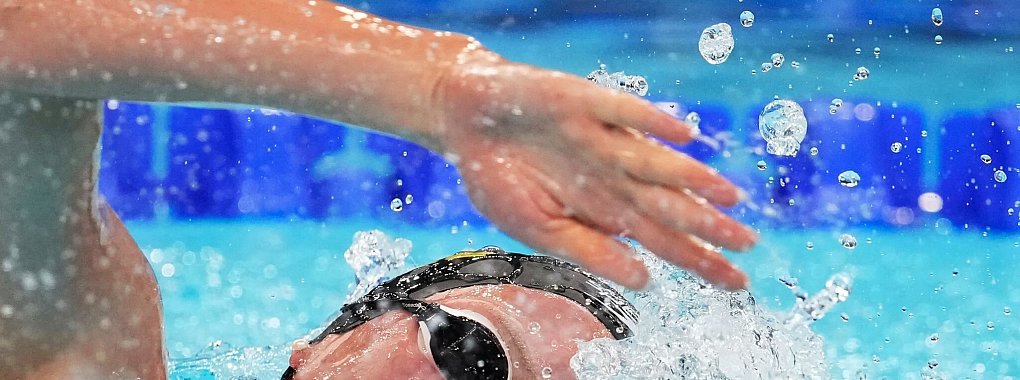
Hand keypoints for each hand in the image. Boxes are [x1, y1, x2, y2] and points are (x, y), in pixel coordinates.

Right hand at [430, 58, 756, 289]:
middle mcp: (614, 175)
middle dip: (709, 227)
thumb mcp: (538, 230)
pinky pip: (622, 113)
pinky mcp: (583, 104)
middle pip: (669, 205)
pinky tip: (683, 137)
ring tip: (728, 196)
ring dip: (691, 179)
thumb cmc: (499, 177)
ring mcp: (601, 139)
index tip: (735, 282)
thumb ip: (589, 251)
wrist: (463, 121)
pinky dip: (651, 123)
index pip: (663, 239)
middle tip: (748, 244)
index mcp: (605, 209)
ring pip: (654, 162)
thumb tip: (642, 281)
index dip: (699, 260)